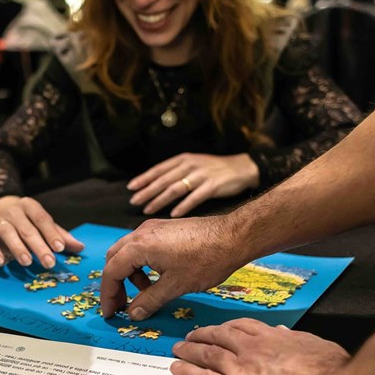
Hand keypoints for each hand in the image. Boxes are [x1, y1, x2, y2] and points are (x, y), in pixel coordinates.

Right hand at [0, 196, 83, 267]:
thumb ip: (60, 235)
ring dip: (18, 248)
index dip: (51, 233)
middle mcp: (14, 211)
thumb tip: (80, 247)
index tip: (60, 248)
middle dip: (39, 247)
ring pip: (8, 233)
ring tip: (27, 262)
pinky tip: (1, 262)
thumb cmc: (27, 219)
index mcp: (30, 206)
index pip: (42, 218)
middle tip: (49, 262)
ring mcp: (0, 221)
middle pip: (27, 229)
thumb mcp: (43, 223)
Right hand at [100, 216, 242, 319]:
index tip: (111, 312)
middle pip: (114, 258)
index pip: (111, 271)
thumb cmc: (207, 258)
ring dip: (129, 273)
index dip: (108, 294)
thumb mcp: (175, 286)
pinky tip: (156, 278)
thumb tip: (133, 313)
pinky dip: (141, 264)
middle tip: (120, 304)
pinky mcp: (165, 229)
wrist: (234, 237)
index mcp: (140, 245)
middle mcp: (142, 232)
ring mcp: (153, 228)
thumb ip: (150, 300)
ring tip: (143, 293)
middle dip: (114, 283)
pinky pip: (142, 246)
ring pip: (127, 251)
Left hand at [127, 153, 258, 216]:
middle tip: (134, 202)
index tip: (131, 187)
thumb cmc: (215, 169)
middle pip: (164, 180)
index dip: (144, 178)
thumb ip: (177, 172)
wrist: (243, 168)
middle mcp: (190, 165)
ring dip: (159, 200)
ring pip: (175, 189)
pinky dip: (182, 206)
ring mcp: (201, 175)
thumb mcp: (194, 164)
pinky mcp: (212, 186)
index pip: (159, 169)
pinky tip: (173, 214)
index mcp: (183, 159)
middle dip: (147, 191)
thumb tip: (156, 185)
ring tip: (148, 209)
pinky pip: (194, 198)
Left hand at [171, 319, 350, 374]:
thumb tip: (284, 333)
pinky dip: (186, 372)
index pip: (243, 327)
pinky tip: (176, 369)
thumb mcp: (319, 347)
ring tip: (177, 350)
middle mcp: (252, 348)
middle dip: (202, 336)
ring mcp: (239, 369)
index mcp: (274, 338)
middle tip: (189, 337)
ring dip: (189, 351)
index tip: (218, 329)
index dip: (226, 328)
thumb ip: (298, 341)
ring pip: (206, 354)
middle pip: (219, 336)